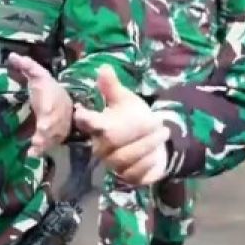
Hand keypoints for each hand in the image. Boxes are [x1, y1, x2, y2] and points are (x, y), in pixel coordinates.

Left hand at [8, 54, 72, 157]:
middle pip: (53, 128)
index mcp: (52, 100)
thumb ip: (26, 66)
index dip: (49, 118)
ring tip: (32, 153)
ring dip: (44, 146)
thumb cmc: (46, 88)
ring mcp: (59, 127)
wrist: (64, 98)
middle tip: (35, 144)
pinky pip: (53, 144)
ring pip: (54, 139)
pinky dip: (44, 149)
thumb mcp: (37, 75)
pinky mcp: (58, 136)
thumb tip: (11, 56)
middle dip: (46, 137)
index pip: (52, 110)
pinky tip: (33, 155)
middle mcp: (57, 116)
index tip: (42, 125)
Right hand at [72, 67, 168, 184]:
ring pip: (125, 158)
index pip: (87, 122)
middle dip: (137, 131)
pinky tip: (156, 154)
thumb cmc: (133, 119)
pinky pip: (134, 174)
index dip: (84, 118)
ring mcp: (113, 164)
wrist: (153, 141)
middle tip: (158, 123)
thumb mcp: (125, 101)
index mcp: (98, 126)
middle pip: (111, 141)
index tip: (82, 113)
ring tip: (163, 133)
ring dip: (147, 145)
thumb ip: (112, 87)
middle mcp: (101, 147)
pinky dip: (147, 163)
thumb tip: (104, 67)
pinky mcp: (127, 177)